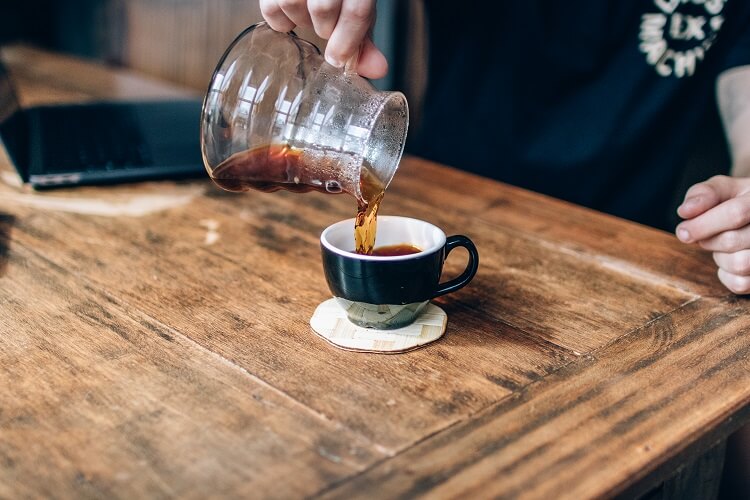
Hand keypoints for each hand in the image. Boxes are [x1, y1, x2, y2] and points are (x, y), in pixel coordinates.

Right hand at [259, 0, 386, 78]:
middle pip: (322, 9)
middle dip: (325, 29)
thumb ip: (363, 37)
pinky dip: (280, 20)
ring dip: (302, 20)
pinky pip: (270, 8)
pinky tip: (291, 16)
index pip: (355, 11)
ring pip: (292, 3)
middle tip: (327, 28)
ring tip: (310, 17)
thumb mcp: (358, 7)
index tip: (338, 59)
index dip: (347, 40)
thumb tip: (376, 69)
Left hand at [676, 175, 749, 293]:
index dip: (703, 224)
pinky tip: (730, 259)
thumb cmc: (735, 202)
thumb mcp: (722, 189)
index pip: (735, 213)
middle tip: (705, 236)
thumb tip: (685, 212)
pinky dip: (726, 275)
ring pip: (740, 264)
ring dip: (720, 257)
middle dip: (708, 240)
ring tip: (722, 246)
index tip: (682, 231)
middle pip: (732, 240)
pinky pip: (740, 284)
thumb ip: (703, 195)